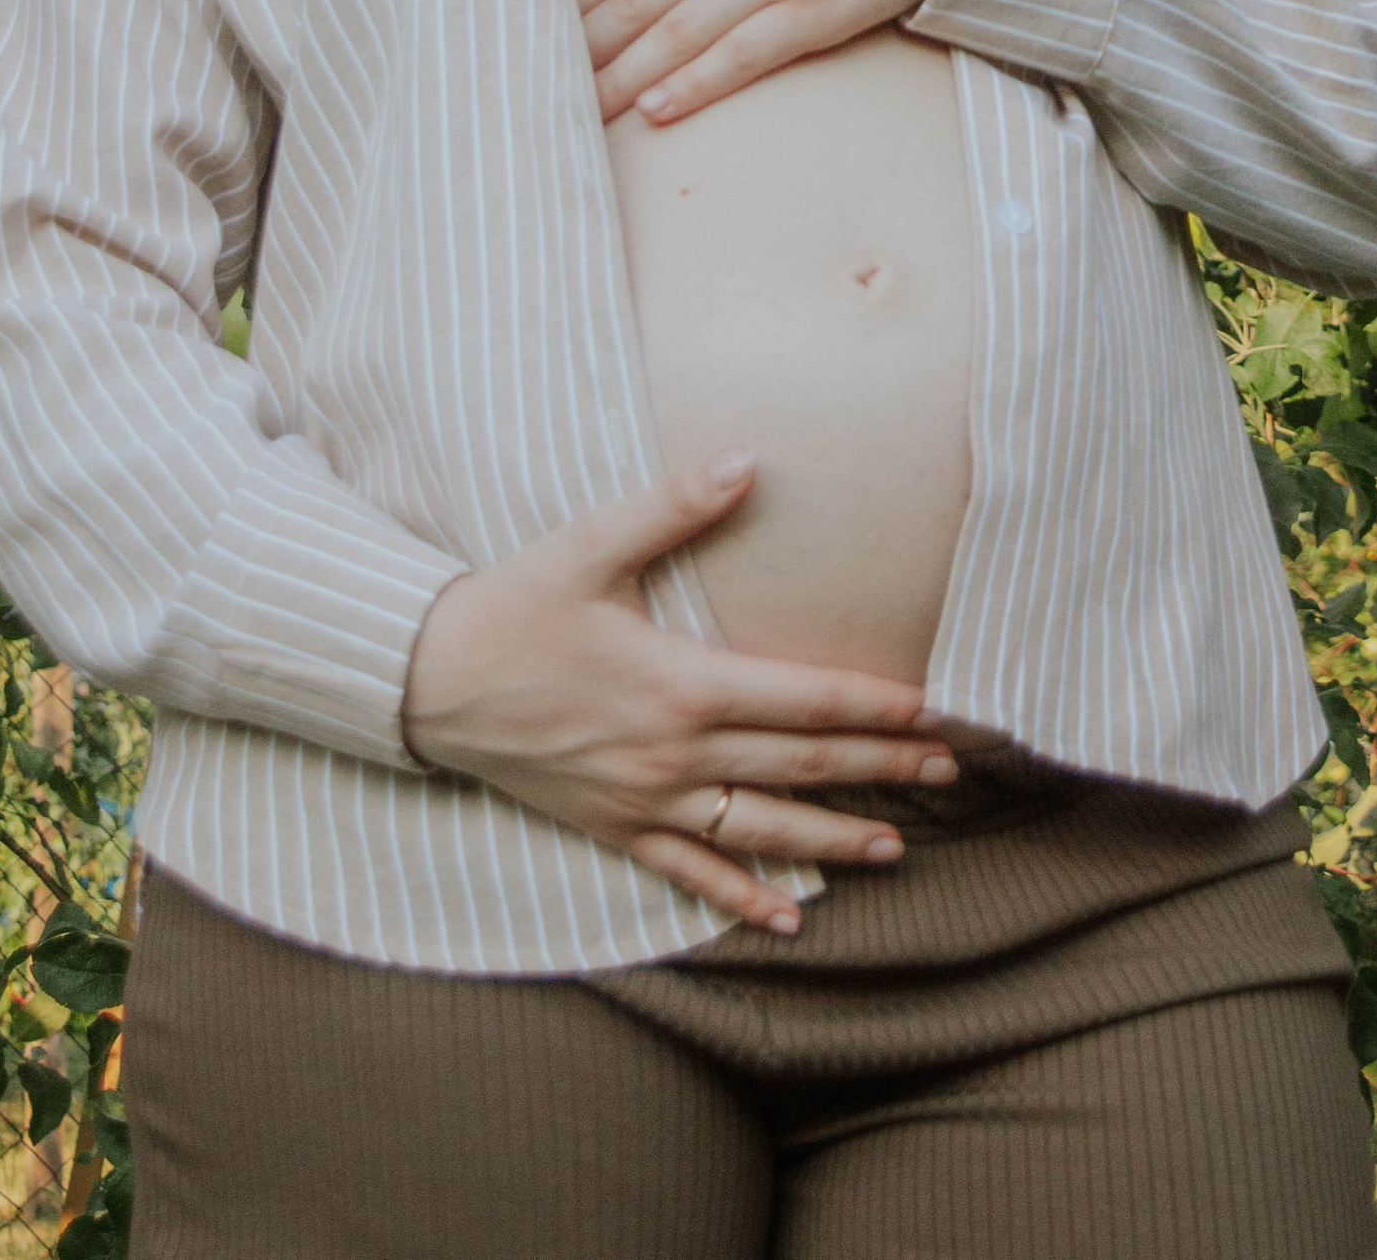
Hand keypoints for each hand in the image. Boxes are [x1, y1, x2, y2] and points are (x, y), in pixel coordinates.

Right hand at [399, 453, 958, 929]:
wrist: (428, 680)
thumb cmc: (514, 605)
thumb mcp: (590, 544)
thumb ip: (674, 504)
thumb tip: (747, 457)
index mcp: (680, 685)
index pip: (801, 701)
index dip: (871, 707)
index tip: (932, 711)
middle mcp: (673, 755)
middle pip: (798, 768)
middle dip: (879, 769)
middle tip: (948, 772)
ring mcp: (644, 802)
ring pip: (760, 831)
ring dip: (833, 839)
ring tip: (897, 846)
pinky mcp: (613, 828)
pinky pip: (689, 874)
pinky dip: (742, 898)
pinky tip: (787, 918)